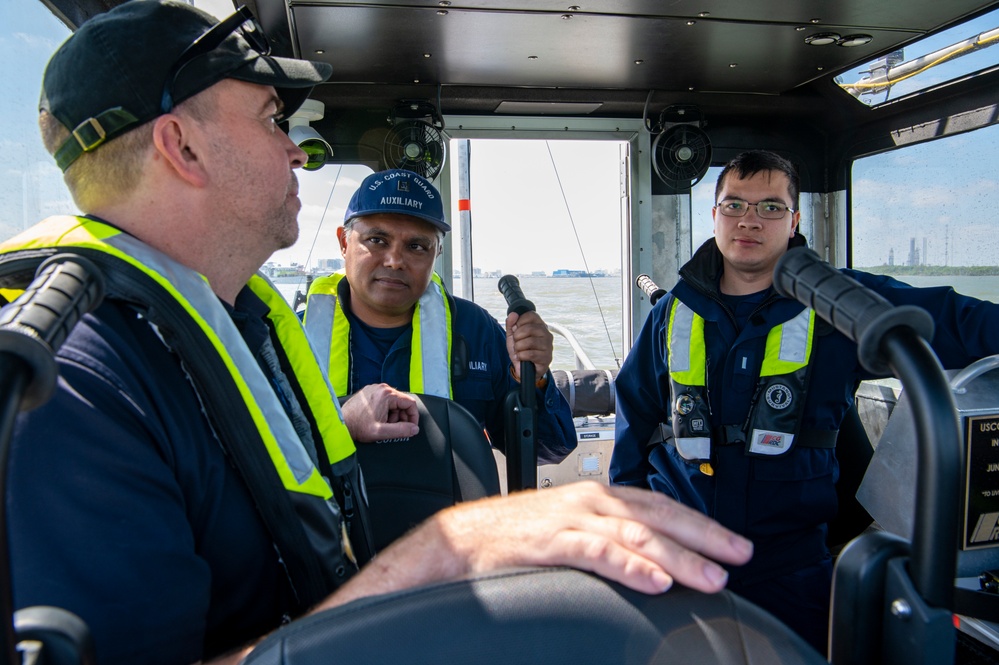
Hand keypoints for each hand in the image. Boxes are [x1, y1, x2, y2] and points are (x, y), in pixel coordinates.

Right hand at [322, 481, 752, 610]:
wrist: (459, 539)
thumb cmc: (513, 537)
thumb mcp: (568, 530)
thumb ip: (606, 539)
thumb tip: (648, 561)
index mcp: (597, 497)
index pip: (660, 506)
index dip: (700, 524)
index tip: (733, 544)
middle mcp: (590, 501)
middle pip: (659, 515)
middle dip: (704, 536)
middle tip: (740, 556)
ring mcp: (571, 519)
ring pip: (636, 533)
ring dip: (678, 556)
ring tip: (710, 576)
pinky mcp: (551, 542)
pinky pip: (597, 551)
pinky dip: (629, 564)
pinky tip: (654, 580)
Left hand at [340, 383, 418, 441]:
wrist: (340, 423)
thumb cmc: (357, 426)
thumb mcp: (381, 432)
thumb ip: (401, 430)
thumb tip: (414, 429)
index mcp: (387, 394)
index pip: (410, 403)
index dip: (413, 417)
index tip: (411, 427)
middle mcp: (381, 388)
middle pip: (402, 403)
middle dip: (400, 417)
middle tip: (392, 428)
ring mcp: (374, 389)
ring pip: (393, 402)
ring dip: (392, 415)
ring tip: (382, 424)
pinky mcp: (369, 392)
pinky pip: (384, 401)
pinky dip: (385, 411)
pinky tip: (376, 419)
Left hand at [505, 311, 553, 380]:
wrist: (524, 369)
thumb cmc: (521, 350)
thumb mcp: (513, 337)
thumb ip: (511, 325)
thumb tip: (513, 314)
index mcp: (539, 325)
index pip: (531, 315)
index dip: (519, 321)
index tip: (516, 330)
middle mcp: (546, 333)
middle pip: (529, 328)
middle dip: (517, 336)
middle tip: (516, 343)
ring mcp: (548, 346)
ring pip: (530, 341)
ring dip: (519, 347)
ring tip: (518, 351)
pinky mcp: (546, 358)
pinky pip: (531, 354)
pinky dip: (521, 356)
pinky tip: (520, 357)